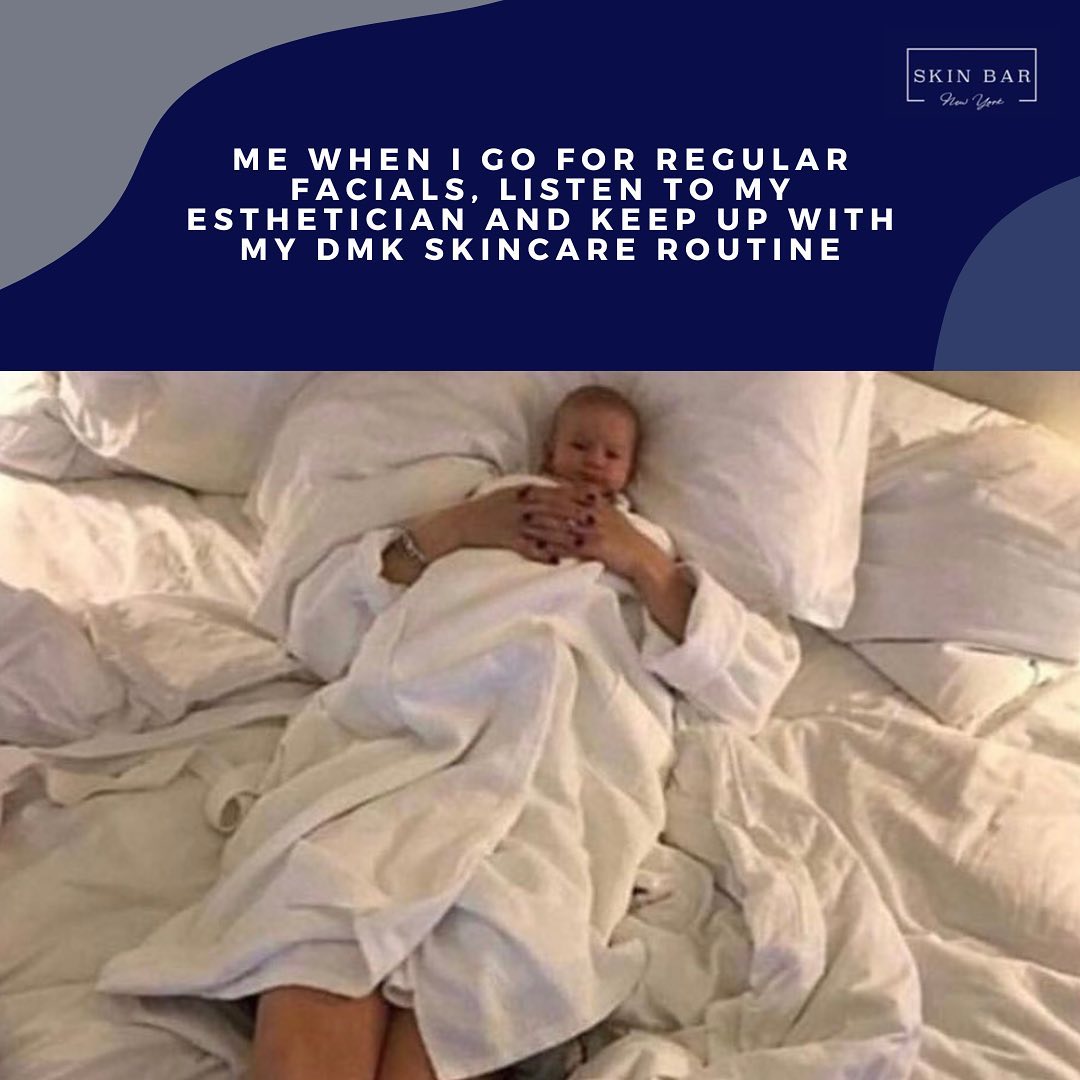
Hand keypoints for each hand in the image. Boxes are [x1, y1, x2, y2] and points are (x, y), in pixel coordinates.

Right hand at [457, 483, 593, 563]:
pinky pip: (527, 548)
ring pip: (544, 529)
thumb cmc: (487, 506)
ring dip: (564, 536)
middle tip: (596, 521)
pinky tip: (556, 561)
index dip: (577, 495)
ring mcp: (514, 523)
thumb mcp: (509, 492)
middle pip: (554, 509)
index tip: (596, 498)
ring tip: (582, 543)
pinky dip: (542, 554)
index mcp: (523, 491)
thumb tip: (553, 489)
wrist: (461, 521)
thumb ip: (531, 491)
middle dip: (576, 515)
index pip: (556, 491)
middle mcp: (521, 505)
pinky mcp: (506, 539)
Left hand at [518, 484, 649, 578]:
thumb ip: (597, 501)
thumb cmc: (626, 537)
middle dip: (538, 505)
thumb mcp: (613, 513)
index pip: (567, 492)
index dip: (546, 491)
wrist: (642, 556)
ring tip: (522, 525)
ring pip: (561, 525)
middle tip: (518, 504)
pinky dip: (552, 547)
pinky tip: (538, 548)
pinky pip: (568, 546)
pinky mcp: (594, 547)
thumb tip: (584, 491)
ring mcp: (593, 530)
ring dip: (541, 525)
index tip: (528, 489)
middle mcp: (594, 513)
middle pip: (561, 506)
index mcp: (597, 503)